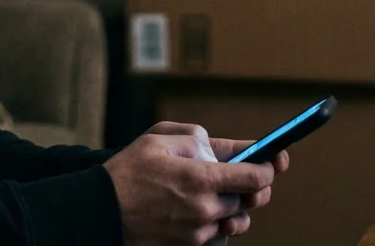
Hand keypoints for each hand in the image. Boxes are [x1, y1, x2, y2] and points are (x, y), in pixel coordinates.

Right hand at [105, 123, 278, 245]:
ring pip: (237, 221)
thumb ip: (198, 138)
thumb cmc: (128, 171)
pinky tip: (200, 211)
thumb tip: (224, 147)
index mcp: (202, 178)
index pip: (256, 176)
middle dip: (252, 186)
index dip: (269, 166)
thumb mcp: (159, 138)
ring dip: (235, 207)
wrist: (102, 210)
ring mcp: (199, 232)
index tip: (272, 161)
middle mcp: (206, 208)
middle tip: (243, 176)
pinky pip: (219, 237)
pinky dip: (217, 224)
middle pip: (251, 200)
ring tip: (215, 194)